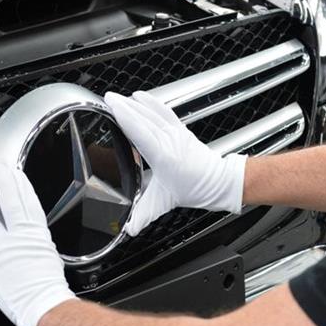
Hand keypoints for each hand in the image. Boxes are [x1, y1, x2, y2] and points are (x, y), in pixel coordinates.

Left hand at [0, 164, 76, 325]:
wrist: (43, 304)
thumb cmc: (49, 286)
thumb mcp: (49, 255)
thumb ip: (38, 243)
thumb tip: (34, 238)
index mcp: (37, 234)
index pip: (29, 203)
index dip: (21, 186)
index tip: (16, 173)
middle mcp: (19, 237)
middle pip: (10, 203)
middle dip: (4, 184)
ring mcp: (3, 247)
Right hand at [104, 91, 245, 235]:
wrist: (219, 182)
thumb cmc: (194, 189)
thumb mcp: (163, 204)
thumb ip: (142, 215)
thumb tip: (127, 229)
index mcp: (163, 157)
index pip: (140, 132)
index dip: (125, 117)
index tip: (112, 107)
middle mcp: (169, 141)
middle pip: (143, 118)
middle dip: (124, 107)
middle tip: (106, 99)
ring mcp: (175, 133)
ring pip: (152, 113)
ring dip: (133, 104)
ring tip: (116, 98)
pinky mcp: (179, 129)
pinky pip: (163, 111)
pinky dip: (151, 102)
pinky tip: (140, 97)